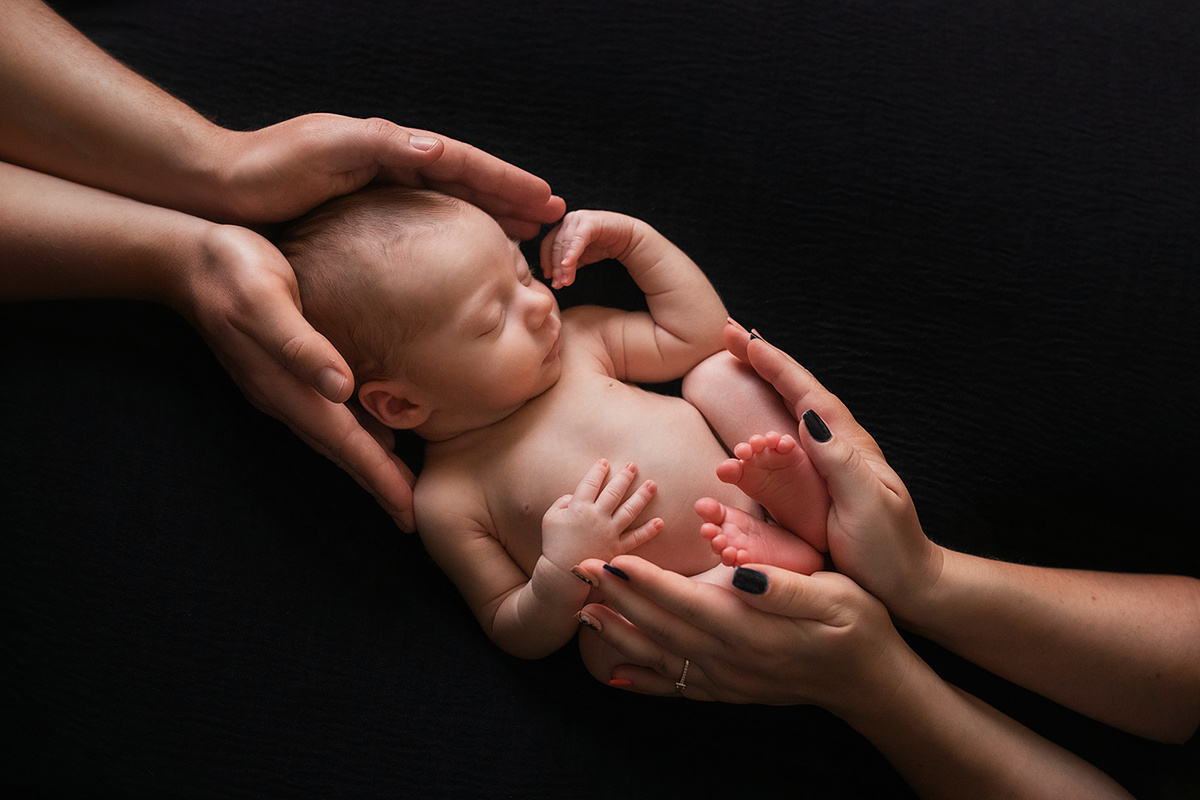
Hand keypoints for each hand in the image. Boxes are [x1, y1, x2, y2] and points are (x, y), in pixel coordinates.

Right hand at [176, 223, 416, 530]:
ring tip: (399, 485)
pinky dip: (352, 431)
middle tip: (409, 515)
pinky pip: (325, 414)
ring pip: (333, 436)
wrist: (185, 259)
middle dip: (377, 482)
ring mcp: (281, 387)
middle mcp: (283, 396)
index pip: (342, 442)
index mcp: (285, 387)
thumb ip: (300, 346)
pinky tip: (374, 432)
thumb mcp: (266, 300)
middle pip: (340, 449)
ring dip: (366, 462)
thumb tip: (341, 388)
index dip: (376, 475)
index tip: (405, 508)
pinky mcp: (283, 371)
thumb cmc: (231, 270)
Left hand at [212, 114, 565, 237]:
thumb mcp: (329, 146)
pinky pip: (424, 219)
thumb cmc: (269, 168)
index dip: (508, 182)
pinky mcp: (363, 212)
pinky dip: (454, 230)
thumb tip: (437, 147)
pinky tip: (466, 247)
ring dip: (490, 214)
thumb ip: (382, 143)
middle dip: (511, 198)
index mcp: (390, 144)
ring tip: (524, 233)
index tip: (546, 200)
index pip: (464, 161)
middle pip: (466, 179)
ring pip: (450, 200)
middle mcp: (391, 160)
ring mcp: (379, 186)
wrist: (220, 187)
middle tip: (551, 220)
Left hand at [538, 209, 639, 288]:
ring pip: (564, 244)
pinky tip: (568, 264)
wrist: (627, 239)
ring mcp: (578, 219)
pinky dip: (572, 252)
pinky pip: (577, 239)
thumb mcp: (581, 258)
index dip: (546, 262)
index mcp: (563, 228)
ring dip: (563, 265)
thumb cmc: (603, 246)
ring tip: (565, 281)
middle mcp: (568, 221)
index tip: (548, 278)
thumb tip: (553, 278)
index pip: (547, 245)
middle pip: (555, 246)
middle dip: (556, 268)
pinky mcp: (589, 221)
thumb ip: (568, 264)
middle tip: (558, 285)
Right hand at [541, 460, 662, 572]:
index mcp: (579, 508)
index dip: (598, 471)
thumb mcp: (550, 519)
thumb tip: (573, 496)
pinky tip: (659, 522)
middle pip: (614, 492)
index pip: (591, 483)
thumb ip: (561, 503)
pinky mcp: (618, 549)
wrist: (562, 574)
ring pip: (629, 510)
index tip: (605, 462)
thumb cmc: (554, 545)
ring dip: (642, 496)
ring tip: (652, 485)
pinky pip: (636, 538)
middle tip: (633, 465)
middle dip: (624, 476)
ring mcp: (609, 533)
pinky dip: (648, 530)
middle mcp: (597, 517)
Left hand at [573, 555, 913, 714]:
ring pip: (662, 657)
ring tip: (583, 616)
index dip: (644, 581)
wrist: (872, 683)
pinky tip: (614, 676)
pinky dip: (643, 681)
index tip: (611, 560)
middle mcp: (731, 657)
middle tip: (580, 572)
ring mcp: (728, 678)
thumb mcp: (834, 596)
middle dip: (617, 599)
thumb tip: (741, 574)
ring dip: (619, 636)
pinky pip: (678, 687)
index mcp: (751, 627)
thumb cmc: (857, 627)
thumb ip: (784, 588)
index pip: (685, 600)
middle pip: (662, 627)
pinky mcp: (730, 689)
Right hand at [725, 321, 941, 618]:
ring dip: (753, 393)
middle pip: (791, 395)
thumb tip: (808, 416)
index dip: (774, 363)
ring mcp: (817, 472)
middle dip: (761, 363)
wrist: (906, 588)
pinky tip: (734, 438)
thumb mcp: (869, 503)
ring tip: (729, 366)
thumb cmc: (891, 548)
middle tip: (729, 335)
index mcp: (847, 446)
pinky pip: (771, 462)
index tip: (744, 337)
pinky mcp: (806, 497)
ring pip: (778, 422)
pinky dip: (749, 443)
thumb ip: (840, 461)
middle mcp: (830, 451)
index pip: (806, 393)